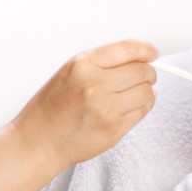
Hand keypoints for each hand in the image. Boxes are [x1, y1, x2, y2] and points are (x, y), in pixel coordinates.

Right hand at [13, 39, 158, 170]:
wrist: (38, 141)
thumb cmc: (55, 105)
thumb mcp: (71, 71)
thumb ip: (104, 61)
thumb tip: (143, 56)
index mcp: (83, 65)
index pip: (128, 49)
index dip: (146, 50)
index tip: (153, 53)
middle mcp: (95, 85)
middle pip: (143, 71)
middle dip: (148, 73)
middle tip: (144, 77)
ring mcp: (106, 109)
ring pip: (147, 92)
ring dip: (146, 91)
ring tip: (134, 93)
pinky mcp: (114, 130)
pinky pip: (143, 111)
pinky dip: (143, 106)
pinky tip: (132, 106)